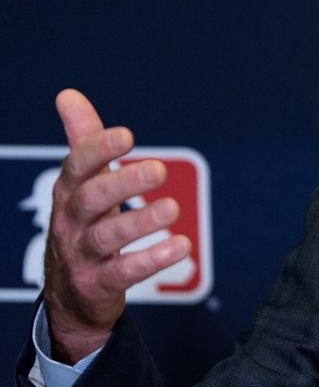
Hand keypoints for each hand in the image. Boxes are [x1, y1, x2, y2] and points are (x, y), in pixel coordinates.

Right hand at [43, 89, 191, 363]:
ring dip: (141, 222)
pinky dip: (152, 260)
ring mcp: (80, 255)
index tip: (126, 135)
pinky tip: (182, 246)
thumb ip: (84, 141)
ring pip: (106, 237)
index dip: (98, 150)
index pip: (76, 166)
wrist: (69, 293)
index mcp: (68, 192)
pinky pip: (124, 273)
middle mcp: (70, 222)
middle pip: (90, 200)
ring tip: (173, 208)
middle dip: (122, 183)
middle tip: (159, 169)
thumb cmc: (83, 224)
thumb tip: (68, 94)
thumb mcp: (81, 184)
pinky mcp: (97, 284)